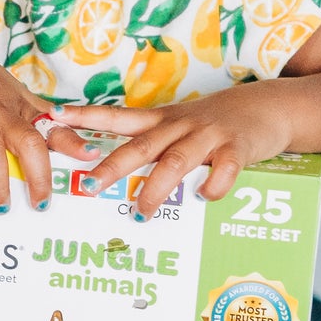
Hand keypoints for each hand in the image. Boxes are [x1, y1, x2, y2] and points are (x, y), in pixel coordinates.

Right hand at [0, 36, 96, 210]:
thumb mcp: (14, 93)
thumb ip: (38, 115)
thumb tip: (72, 137)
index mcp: (20, 108)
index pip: (53, 125)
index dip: (73, 141)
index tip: (91, 156)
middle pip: (27, 142)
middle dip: (38, 175)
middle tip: (40, 204)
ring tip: (1, 207)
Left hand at [51, 82, 296, 215]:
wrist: (267, 107)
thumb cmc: (212, 125)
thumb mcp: (176, 126)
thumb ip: (149, 144)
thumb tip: (107, 172)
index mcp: (160, 121)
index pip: (116, 117)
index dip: (85, 116)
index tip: (53, 116)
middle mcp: (179, 126)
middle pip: (140, 147)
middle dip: (112, 166)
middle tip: (88, 186)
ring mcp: (208, 136)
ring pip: (176, 162)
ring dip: (156, 189)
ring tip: (141, 213)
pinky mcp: (237, 148)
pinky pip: (224, 170)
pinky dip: (213, 186)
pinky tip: (204, 198)